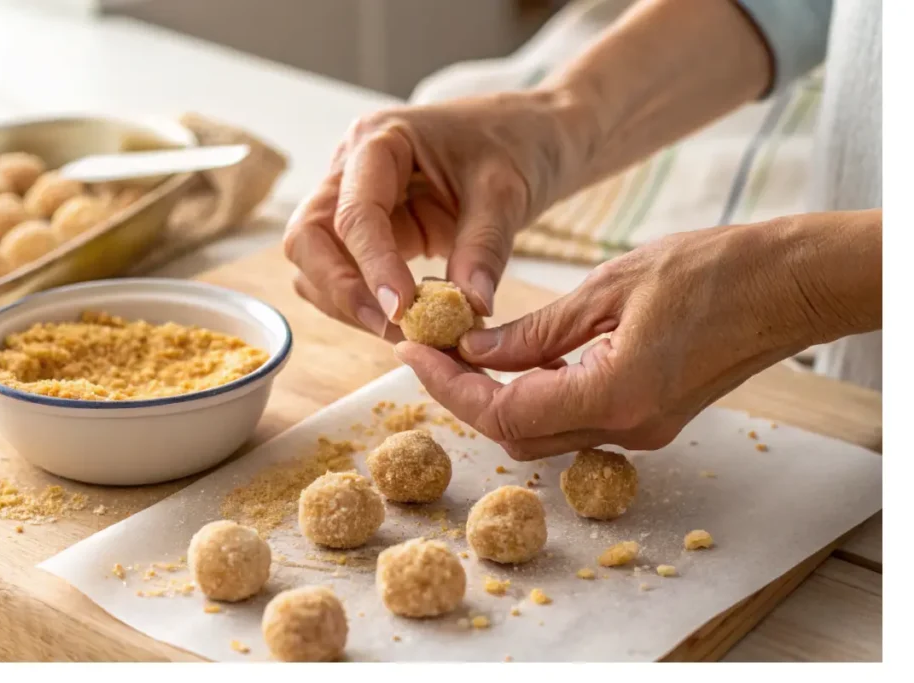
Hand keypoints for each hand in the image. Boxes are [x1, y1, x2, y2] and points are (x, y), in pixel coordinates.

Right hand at [283, 89, 588, 338]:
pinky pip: (346, 277)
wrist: (527, 136)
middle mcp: (351, 171)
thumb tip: (469, 308)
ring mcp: (354, 204)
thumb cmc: (513, 144)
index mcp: (378, 142)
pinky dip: (366, 306)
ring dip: (349, 305)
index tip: (402, 311)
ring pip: (315, 265)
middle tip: (393, 328)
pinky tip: (409, 322)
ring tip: (408, 332)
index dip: (373, 266)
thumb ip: (484, 248)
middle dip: (342, 290)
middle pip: (308, 239)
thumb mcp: (506, 192)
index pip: (355, 212)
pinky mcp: (371, 235)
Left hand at [395, 218, 861, 459]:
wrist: (789, 286)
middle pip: (517, 434)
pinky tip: (520, 358)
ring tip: (464, 350)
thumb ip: (538, 330)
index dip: (450, 388)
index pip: (504, 413)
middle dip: (465, 396)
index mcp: (614, 395)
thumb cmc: (713, 270)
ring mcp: (642, 431)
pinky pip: (575, 421)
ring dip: (498, 398)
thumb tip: (477, 349)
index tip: (413, 353)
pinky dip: (537, 396)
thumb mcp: (610, 287)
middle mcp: (626, 428)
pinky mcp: (650, 419)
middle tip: (432, 350)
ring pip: (543, 433)